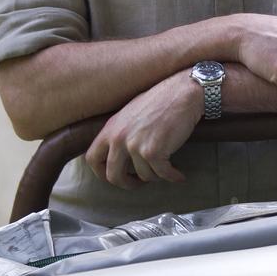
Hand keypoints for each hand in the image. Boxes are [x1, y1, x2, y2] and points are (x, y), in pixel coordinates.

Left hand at [85, 73, 198, 188]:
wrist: (183, 92)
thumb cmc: (162, 99)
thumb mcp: (131, 112)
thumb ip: (121, 131)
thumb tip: (118, 151)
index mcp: (111, 128)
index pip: (92, 159)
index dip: (101, 172)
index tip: (115, 176)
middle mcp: (119, 138)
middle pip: (113, 175)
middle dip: (127, 183)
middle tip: (139, 182)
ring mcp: (135, 146)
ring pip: (143, 176)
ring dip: (156, 176)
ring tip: (165, 170)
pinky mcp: (154, 151)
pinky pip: (162, 174)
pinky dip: (172, 176)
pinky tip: (178, 175)